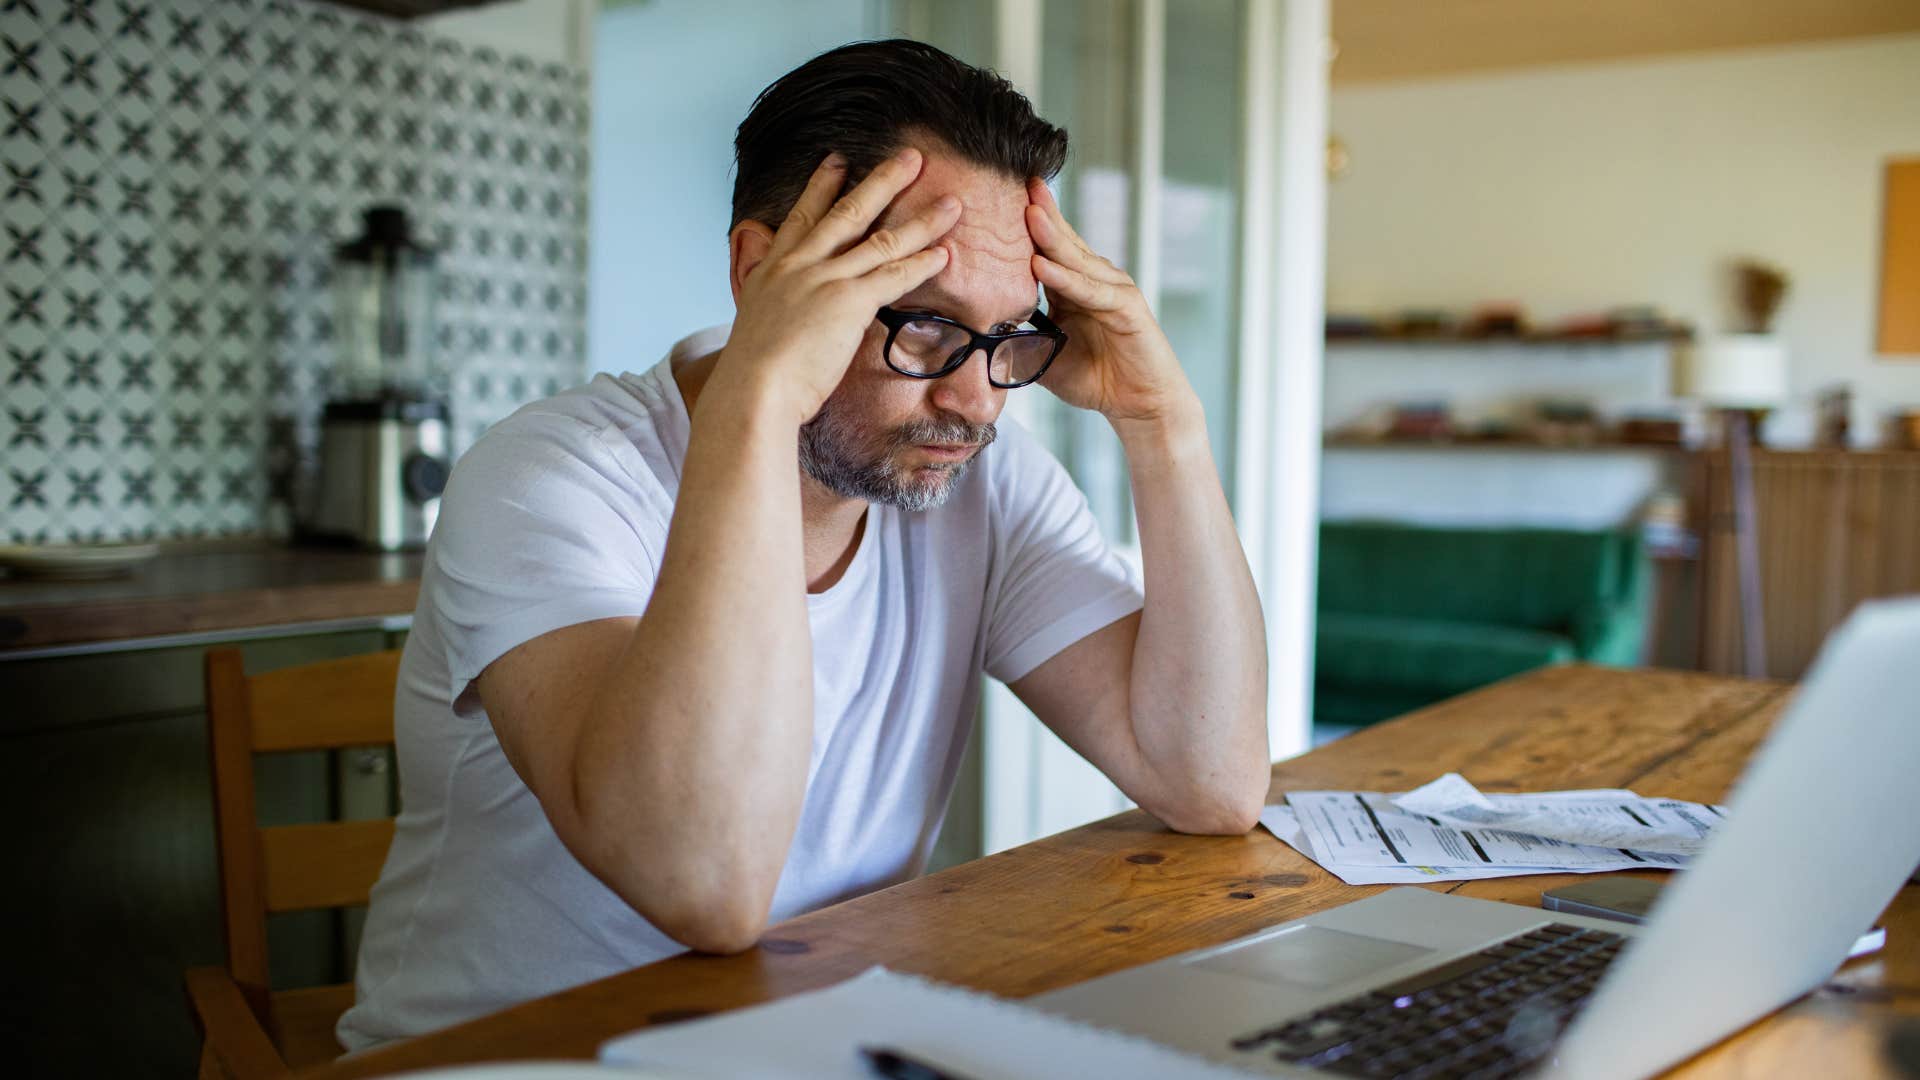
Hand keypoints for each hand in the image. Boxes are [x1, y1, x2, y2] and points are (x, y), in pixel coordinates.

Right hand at [716, 148, 961, 422]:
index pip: (802, 217)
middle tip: (910, 158)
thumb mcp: (757, 325)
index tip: (837, 161)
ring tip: (950, 203)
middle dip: (883, 181)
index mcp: (774, 268)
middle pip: (849, 212)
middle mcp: (800, 264)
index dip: (821, 186)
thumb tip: (790, 312)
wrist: (753, 388)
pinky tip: (944, 253)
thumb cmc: (754, 374)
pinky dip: (921, 263)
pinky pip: (893, 276)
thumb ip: (777, 306)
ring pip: (882, 239)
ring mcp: (825, 278)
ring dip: (920, 220)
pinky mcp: (848, 301)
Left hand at [1024, 177, 1196, 425]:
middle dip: (1041, 211)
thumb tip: (976, 337)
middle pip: (1064, 241)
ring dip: (1050, 237)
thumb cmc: (1096, 379)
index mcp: (1076, 286)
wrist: (1140, 405)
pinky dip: (1066, 278)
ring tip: (1026, 211)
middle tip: (1019, 181)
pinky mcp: (1127, 308)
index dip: (1031, 222)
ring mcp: (1114, 290)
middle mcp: (1097, 280)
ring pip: (1076, 260)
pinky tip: (1041, 265)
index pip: (1049, 247)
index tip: (1003, 195)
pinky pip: (1091, 291)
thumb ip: (1017, 342)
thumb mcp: (1045, 357)